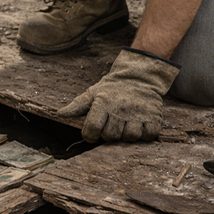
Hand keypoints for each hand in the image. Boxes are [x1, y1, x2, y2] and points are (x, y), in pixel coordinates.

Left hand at [55, 48, 178, 142]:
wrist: (139, 75)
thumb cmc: (112, 88)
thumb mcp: (93, 93)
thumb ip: (77, 105)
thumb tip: (59, 114)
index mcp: (103, 104)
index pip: (92, 129)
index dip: (90, 135)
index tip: (92, 133)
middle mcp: (120, 109)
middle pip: (110, 136)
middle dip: (109, 134)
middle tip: (112, 124)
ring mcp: (138, 114)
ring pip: (130, 137)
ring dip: (127, 135)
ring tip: (126, 124)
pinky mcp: (154, 117)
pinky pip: (148, 135)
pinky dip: (145, 134)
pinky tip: (140, 125)